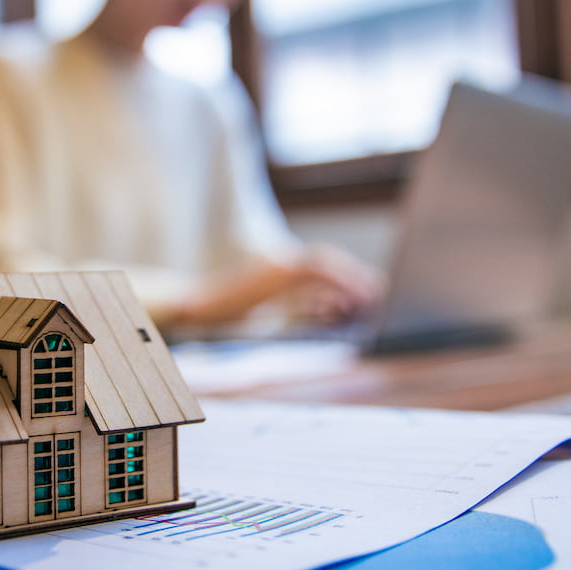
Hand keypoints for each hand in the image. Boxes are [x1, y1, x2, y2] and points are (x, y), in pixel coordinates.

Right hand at [161, 246, 381, 329]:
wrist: (196, 307)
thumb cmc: (228, 312)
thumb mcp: (271, 307)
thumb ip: (300, 305)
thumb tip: (334, 309)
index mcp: (279, 264)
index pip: (321, 261)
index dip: (347, 272)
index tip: (367, 288)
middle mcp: (278, 259)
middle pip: (325, 258)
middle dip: (352, 274)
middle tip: (374, 293)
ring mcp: (272, 266)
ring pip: (319, 264)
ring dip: (345, 278)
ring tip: (365, 298)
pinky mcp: (267, 277)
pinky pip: (305, 277)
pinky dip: (327, 287)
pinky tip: (341, 304)